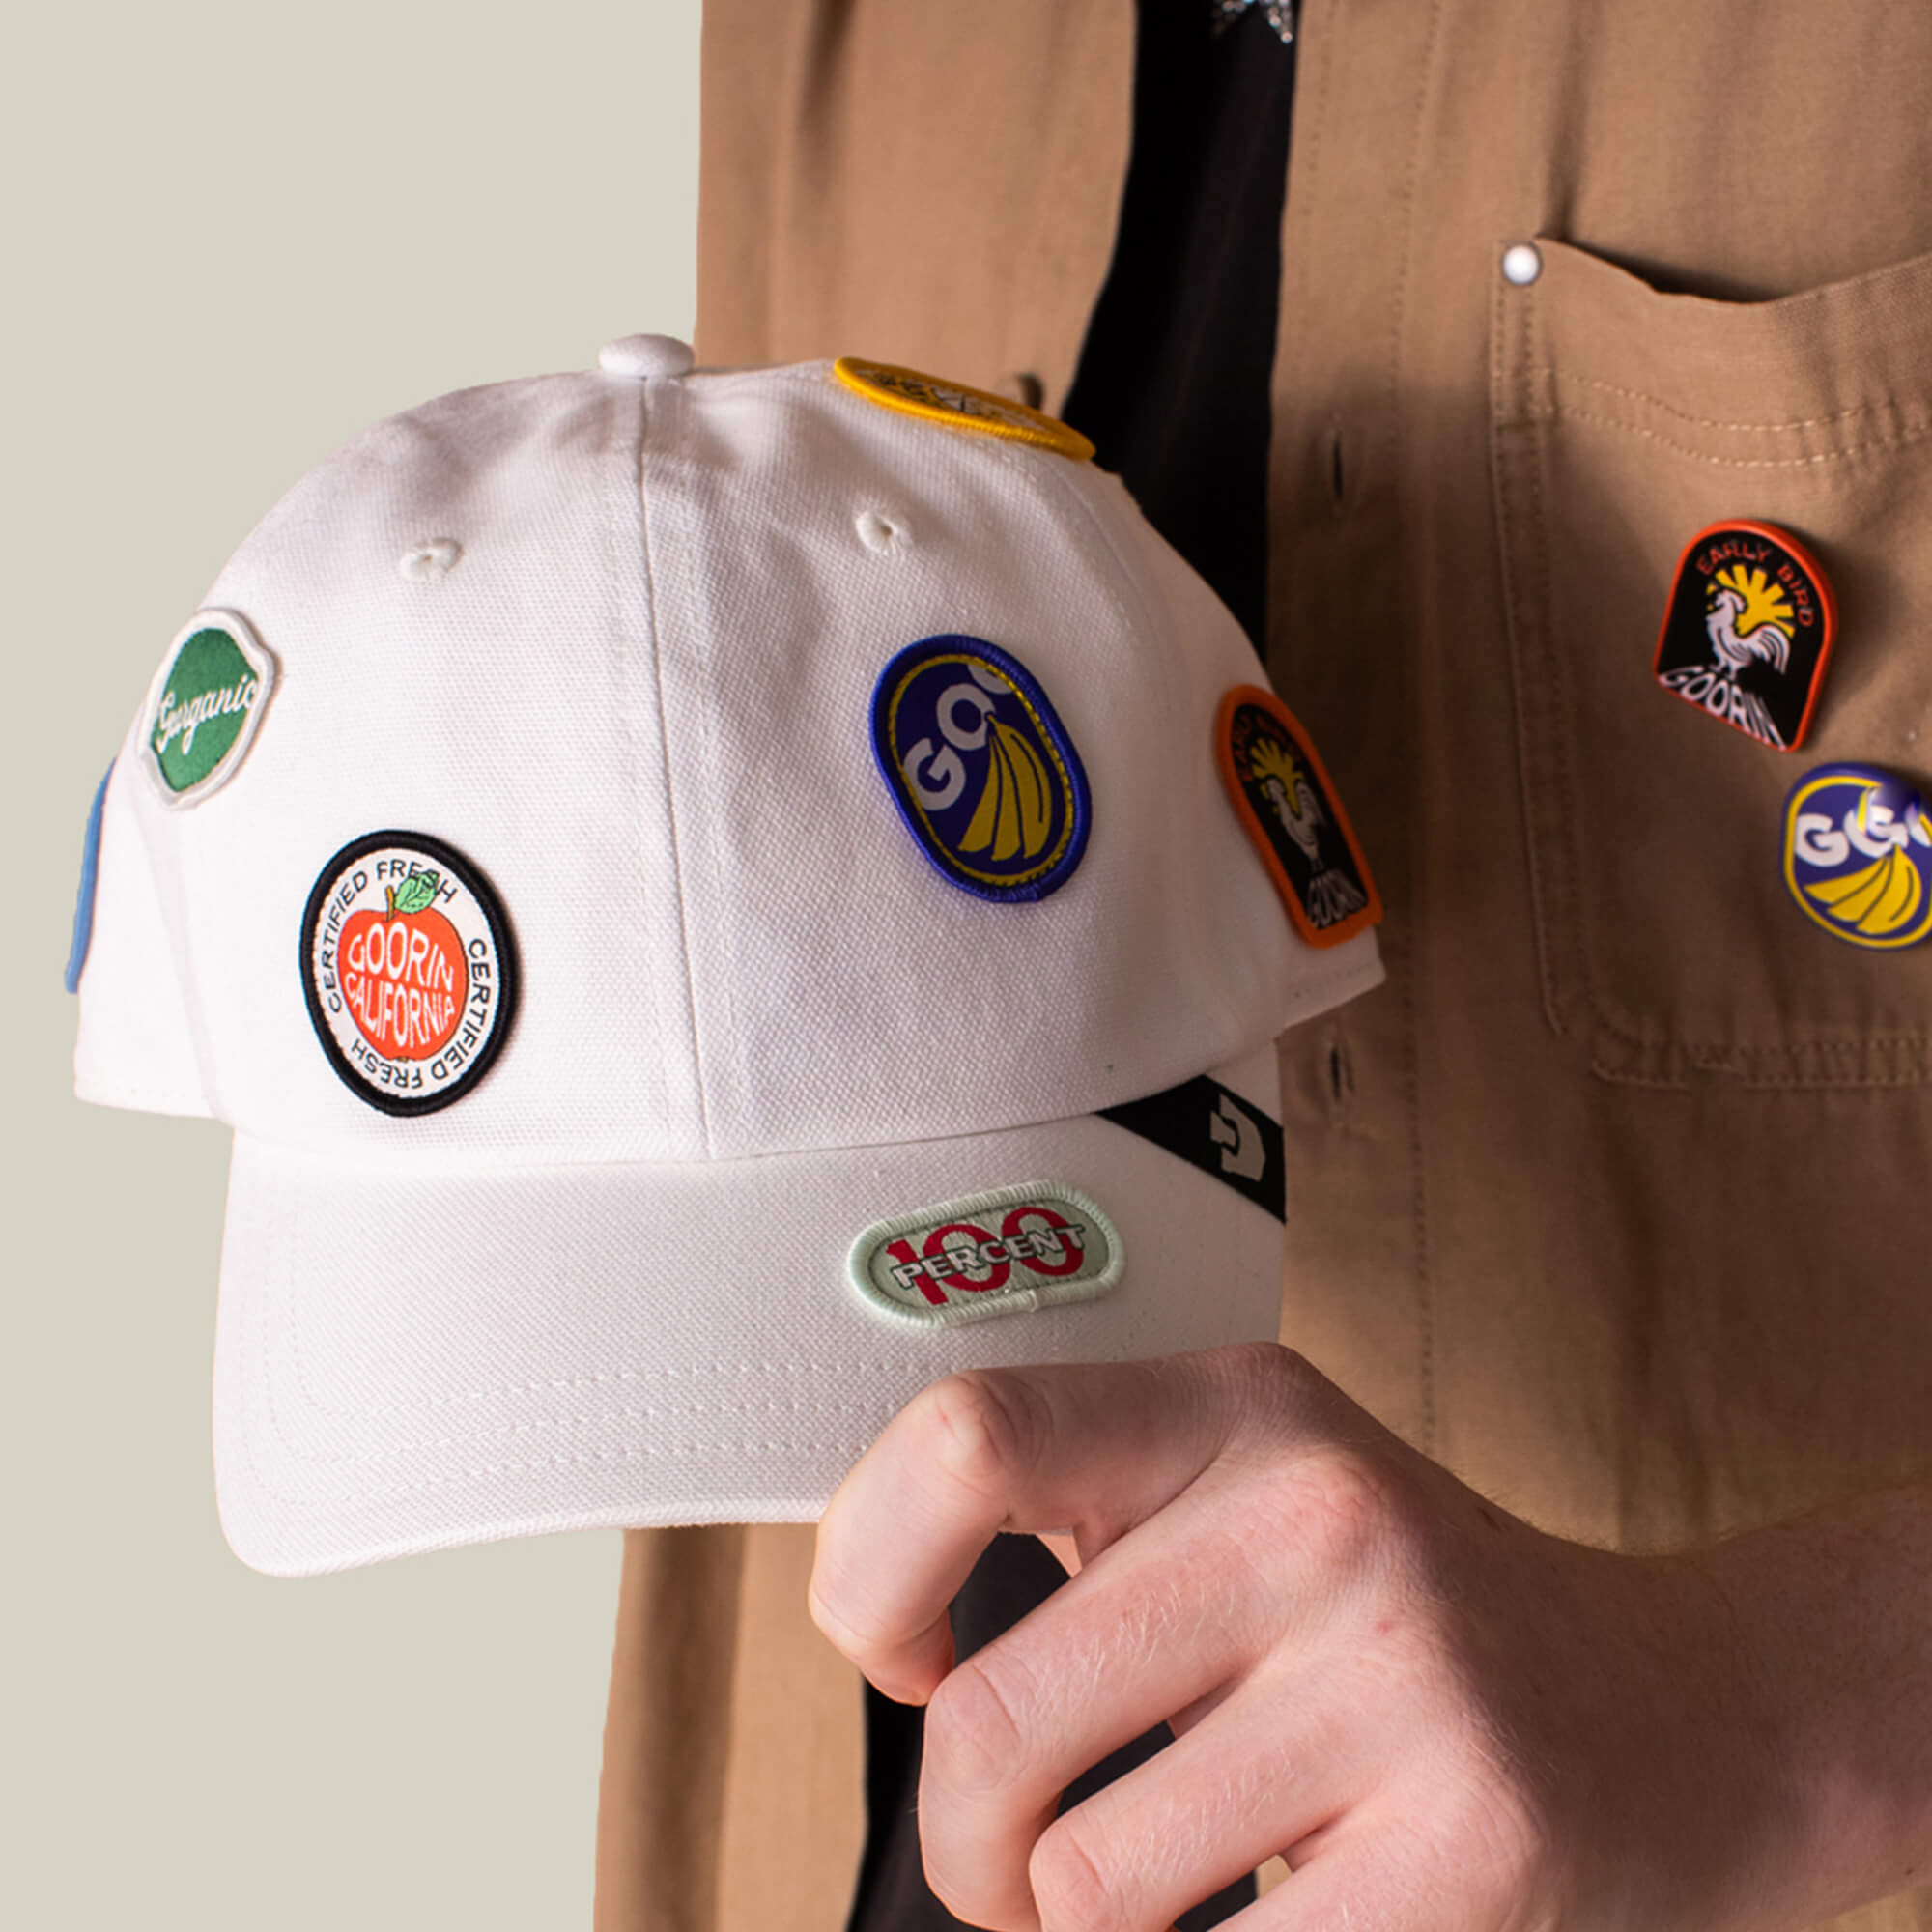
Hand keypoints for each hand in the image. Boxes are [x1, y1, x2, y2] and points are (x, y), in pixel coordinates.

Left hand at [809, 1345, 1930, 1930]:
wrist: (1675, 1715)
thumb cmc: (1399, 1622)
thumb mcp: (1252, 1499)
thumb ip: (1091, 1528)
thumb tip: (882, 1627)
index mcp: (1237, 1407)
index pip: (966, 1440)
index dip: (870, 1574)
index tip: (908, 1654)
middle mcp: (1316, 1509)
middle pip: (989, 1723)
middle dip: (968, 1846)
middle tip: (1018, 1858)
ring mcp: (1402, 1671)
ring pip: (1081, 1886)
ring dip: (1081, 1929)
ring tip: (1167, 1889)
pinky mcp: (1474, 1837)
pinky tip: (1278, 1914)